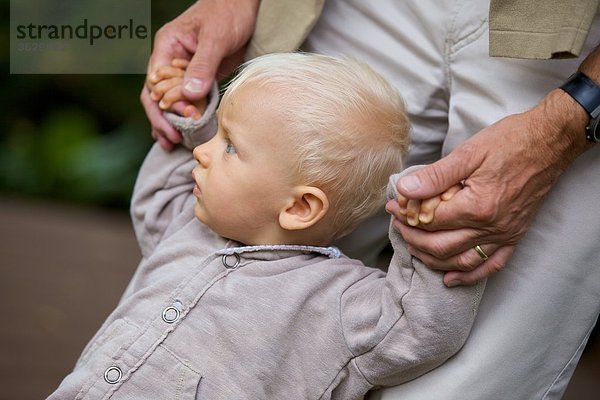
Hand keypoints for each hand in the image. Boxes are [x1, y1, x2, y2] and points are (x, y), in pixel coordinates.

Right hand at [140, 0, 259, 149]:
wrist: (245, 3)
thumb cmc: (228, 12)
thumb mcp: (216, 38)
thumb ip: (202, 65)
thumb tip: (189, 96)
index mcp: (167, 47)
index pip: (155, 83)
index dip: (163, 106)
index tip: (179, 123)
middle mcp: (171, 60)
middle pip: (157, 95)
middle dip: (162, 119)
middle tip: (171, 141)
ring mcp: (185, 70)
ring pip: (170, 100)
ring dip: (170, 122)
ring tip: (172, 144)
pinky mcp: (201, 77)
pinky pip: (188, 99)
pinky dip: (186, 116)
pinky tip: (185, 133)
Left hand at [388, 88, 590, 285]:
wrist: (550, 142)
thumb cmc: (511, 142)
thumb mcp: (468, 152)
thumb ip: (435, 175)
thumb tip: (405, 189)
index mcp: (478, 206)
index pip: (431, 221)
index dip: (407, 216)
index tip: (394, 207)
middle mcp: (492, 227)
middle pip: (442, 246)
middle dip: (414, 239)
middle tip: (398, 226)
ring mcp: (505, 235)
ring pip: (462, 261)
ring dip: (434, 259)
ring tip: (414, 248)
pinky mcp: (515, 236)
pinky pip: (492, 265)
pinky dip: (470, 276)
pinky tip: (450, 279)